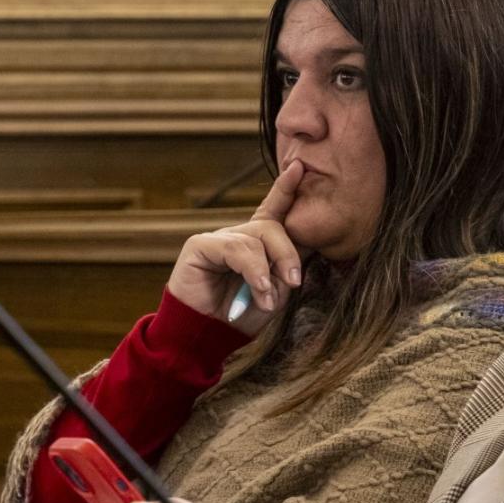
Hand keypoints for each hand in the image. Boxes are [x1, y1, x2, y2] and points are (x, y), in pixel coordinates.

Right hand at [168, 160, 305, 335]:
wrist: (208, 335)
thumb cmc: (243, 314)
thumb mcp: (275, 290)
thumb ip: (286, 266)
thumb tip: (303, 245)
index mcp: (259, 243)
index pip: (276, 209)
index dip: (287, 188)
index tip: (299, 166)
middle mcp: (240, 235)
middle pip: (273, 226)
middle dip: (288, 254)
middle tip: (294, 281)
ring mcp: (220, 238)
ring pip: (256, 238)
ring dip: (268, 271)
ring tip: (268, 299)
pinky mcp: (200, 245)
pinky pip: (234, 248)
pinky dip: (251, 270)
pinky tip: (255, 290)